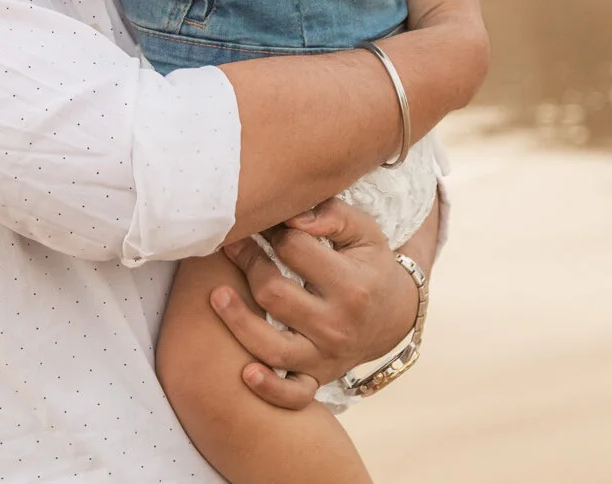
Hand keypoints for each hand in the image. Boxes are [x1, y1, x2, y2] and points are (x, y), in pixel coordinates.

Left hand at [208, 198, 418, 408]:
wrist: (394, 317)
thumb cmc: (370, 266)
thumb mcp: (365, 233)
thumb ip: (333, 216)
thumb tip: (294, 219)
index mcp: (352, 284)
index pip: (295, 251)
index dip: (273, 231)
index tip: (262, 223)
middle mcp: (338, 324)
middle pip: (275, 295)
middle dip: (248, 264)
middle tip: (232, 245)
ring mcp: (326, 356)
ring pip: (272, 347)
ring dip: (239, 322)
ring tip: (217, 295)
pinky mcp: (317, 378)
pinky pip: (292, 394)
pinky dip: (269, 389)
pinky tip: (246, 373)